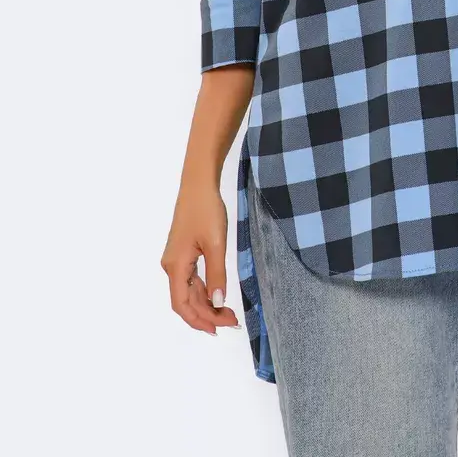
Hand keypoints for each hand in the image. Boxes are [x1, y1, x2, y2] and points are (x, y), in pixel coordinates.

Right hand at [161, 184, 241, 335]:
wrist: (199, 185)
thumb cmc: (207, 211)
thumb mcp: (216, 244)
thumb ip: (217, 275)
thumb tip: (218, 303)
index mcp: (175, 266)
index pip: (182, 304)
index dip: (199, 320)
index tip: (220, 328)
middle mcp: (171, 266)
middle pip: (185, 301)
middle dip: (207, 314)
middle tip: (231, 321)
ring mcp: (176, 260)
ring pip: (189, 291)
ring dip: (206, 304)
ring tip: (228, 314)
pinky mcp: (183, 253)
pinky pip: (191, 280)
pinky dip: (204, 291)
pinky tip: (217, 297)